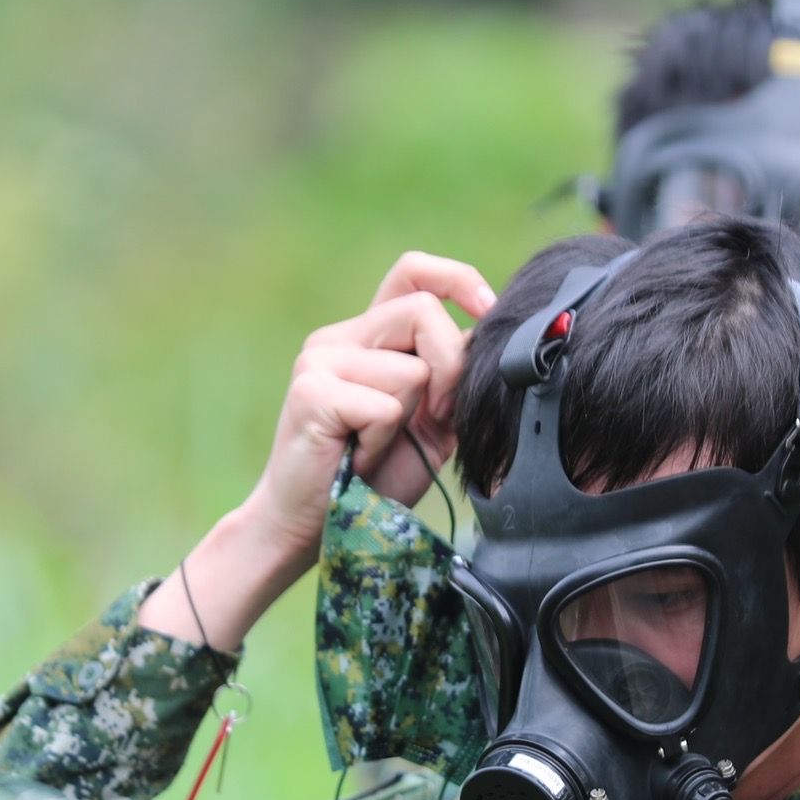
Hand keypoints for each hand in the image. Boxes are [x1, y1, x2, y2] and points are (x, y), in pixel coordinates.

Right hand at [239, 251, 494, 563]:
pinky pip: (386, 407)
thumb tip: (488, 342)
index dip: (457, 280)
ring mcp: (320, 360)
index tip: (487, 310)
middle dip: (450, 369)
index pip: (412, 272)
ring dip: (408, 422)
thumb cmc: (372, 478)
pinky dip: (383, 442)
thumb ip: (453, 380)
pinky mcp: (312, 392)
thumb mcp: (429, 422)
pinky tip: (357, 458)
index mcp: (368, 338)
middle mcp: (340, 338)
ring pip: (411, 369)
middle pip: (424, 311)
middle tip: (433, 421)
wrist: (312, 526)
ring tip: (374, 447)